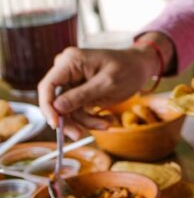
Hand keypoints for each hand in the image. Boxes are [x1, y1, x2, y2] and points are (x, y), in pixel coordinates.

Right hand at [37, 47, 154, 138]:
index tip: (55, 125)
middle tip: (79, 135)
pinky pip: (77, 111)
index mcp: (70, 61)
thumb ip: (82, 95)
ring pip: (67, 110)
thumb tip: (57, 107)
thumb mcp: (108, 83)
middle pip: (55, 101)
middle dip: (69, 119)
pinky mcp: (78, 92)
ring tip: (107, 123)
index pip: (48, 86)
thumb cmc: (129, 69)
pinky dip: (90, 118)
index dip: (47, 107)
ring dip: (85, 121)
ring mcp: (72, 81)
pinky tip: (107, 119)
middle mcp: (66, 70)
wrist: (141, 67)